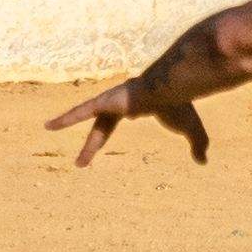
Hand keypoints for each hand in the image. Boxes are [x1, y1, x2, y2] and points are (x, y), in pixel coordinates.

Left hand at [47, 66, 209, 164]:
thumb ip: (196, 145)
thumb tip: (203, 161)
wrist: (174, 88)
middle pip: (100, 128)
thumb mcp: (191, 130)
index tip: (98, 146)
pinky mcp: (106, 101)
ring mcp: (111, 100)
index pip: (115, 124)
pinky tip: (48, 127)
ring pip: (85, 116)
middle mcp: (119, 102)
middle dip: (91, 145)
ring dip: (67, 123)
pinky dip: (65, 119)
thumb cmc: (181, 105)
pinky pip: (81, 111)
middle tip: (81, 163)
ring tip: (47, 128)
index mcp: (136, 106)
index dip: (106, 137)